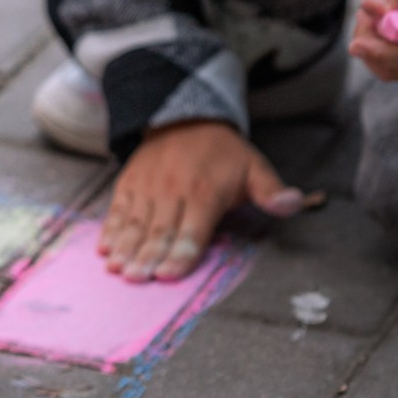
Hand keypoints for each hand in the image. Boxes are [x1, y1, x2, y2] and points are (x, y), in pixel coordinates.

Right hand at [100, 120, 314, 281]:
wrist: (185, 117)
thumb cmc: (224, 153)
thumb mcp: (255, 168)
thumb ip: (272, 191)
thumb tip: (293, 204)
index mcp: (205, 192)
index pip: (192, 231)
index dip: (180, 254)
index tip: (168, 275)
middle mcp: (172, 190)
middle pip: (159, 231)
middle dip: (146, 257)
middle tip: (135, 279)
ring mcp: (147, 186)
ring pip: (135, 222)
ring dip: (125, 248)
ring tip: (117, 268)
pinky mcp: (129, 182)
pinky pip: (118, 209)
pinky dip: (110, 229)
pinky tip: (105, 248)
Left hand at [349, 0, 397, 80]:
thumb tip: (371, 8)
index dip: (383, 51)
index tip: (356, 44)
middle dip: (371, 43)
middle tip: (367, 14)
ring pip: (393, 70)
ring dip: (372, 48)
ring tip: (378, 17)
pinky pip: (396, 69)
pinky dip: (380, 53)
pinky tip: (383, 30)